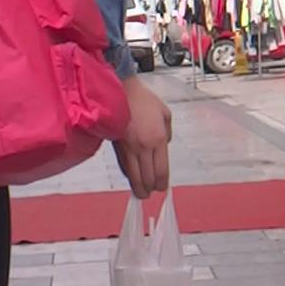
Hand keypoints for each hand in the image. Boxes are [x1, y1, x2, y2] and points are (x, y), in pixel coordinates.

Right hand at [114, 75, 171, 199]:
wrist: (120, 91)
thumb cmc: (143, 99)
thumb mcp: (165, 113)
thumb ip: (167, 132)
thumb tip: (164, 145)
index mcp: (157, 139)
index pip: (161, 170)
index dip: (161, 183)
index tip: (162, 188)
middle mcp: (143, 147)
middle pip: (147, 177)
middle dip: (150, 188)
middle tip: (151, 193)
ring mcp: (129, 148)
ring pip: (134, 176)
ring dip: (138, 187)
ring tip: (141, 194)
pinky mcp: (117, 147)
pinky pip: (124, 166)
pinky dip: (129, 176)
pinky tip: (132, 179)